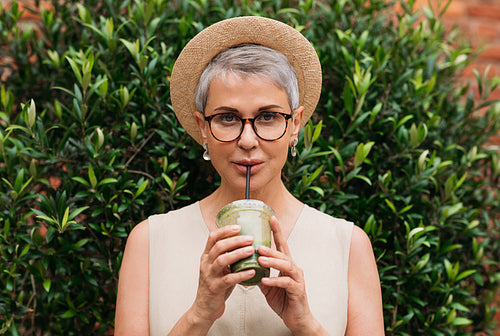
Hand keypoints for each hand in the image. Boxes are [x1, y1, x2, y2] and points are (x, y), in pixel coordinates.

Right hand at [190, 224, 255, 325]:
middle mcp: (206, 264)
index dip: (225, 230)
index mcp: (207, 256)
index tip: (239, 227)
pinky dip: (241, 275)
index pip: (212, 237)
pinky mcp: (215, 288)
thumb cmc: (215, 286)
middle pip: (219, 247)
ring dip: (238, 254)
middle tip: (250, 238)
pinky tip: (252, 272)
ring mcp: (209, 276)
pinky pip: (228, 279)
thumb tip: (245, 243)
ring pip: (222, 261)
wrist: (204, 308)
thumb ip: (227, 256)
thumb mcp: (218, 268)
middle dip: (235, 240)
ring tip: (251, 251)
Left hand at [258, 216, 325, 334]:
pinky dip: (275, 281)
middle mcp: (294, 269)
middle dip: (271, 248)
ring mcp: (297, 280)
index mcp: (287, 265)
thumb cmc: (284, 301)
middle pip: (283, 254)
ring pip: (287, 266)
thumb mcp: (268, 286)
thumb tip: (245, 264)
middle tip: (259, 244)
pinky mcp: (298, 291)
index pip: (282, 245)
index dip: (277, 232)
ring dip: (273, 261)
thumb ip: (261, 273)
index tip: (271, 218)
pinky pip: (286, 283)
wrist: (297, 319)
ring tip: (260, 259)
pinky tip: (265, 280)